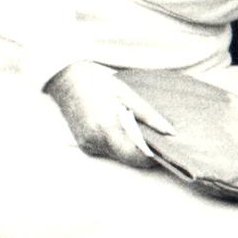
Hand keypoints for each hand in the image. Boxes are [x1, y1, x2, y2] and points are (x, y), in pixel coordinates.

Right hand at [43, 61, 176, 167]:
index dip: (152, 157)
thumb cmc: (99, 83)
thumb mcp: (128, 95)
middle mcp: (95, 140)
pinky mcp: (83, 144)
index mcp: (107, 127)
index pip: (135, 155)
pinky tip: (121, 129)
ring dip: (130, 148)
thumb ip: (149, 116)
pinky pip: (106, 150)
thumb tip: (170, 132)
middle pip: (127, 158)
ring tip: (140, 131)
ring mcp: (86, 144)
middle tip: (157, 140)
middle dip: (144, 153)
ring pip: (117, 155)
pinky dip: (118, 144)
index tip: (166, 150)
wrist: (67, 79)